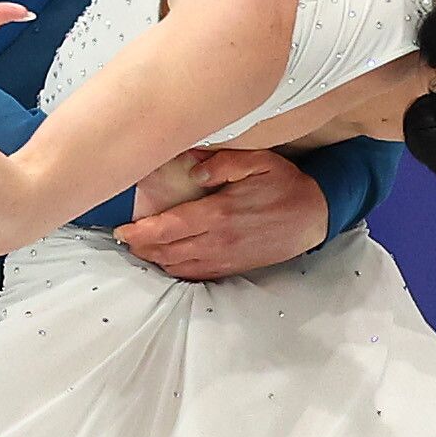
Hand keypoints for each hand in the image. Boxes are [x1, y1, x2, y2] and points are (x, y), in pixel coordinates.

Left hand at [116, 145, 330, 279]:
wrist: (313, 217)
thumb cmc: (285, 185)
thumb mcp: (258, 161)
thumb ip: (222, 162)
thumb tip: (192, 169)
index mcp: (218, 214)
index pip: (168, 228)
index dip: (140, 232)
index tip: (122, 229)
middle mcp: (217, 241)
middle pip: (166, 251)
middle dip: (140, 247)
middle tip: (123, 238)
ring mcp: (224, 258)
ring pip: (177, 266)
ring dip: (154, 259)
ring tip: (140, 247)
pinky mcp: (232, 268)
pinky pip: (195, 274)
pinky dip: (175, 269)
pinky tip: (166, 259)